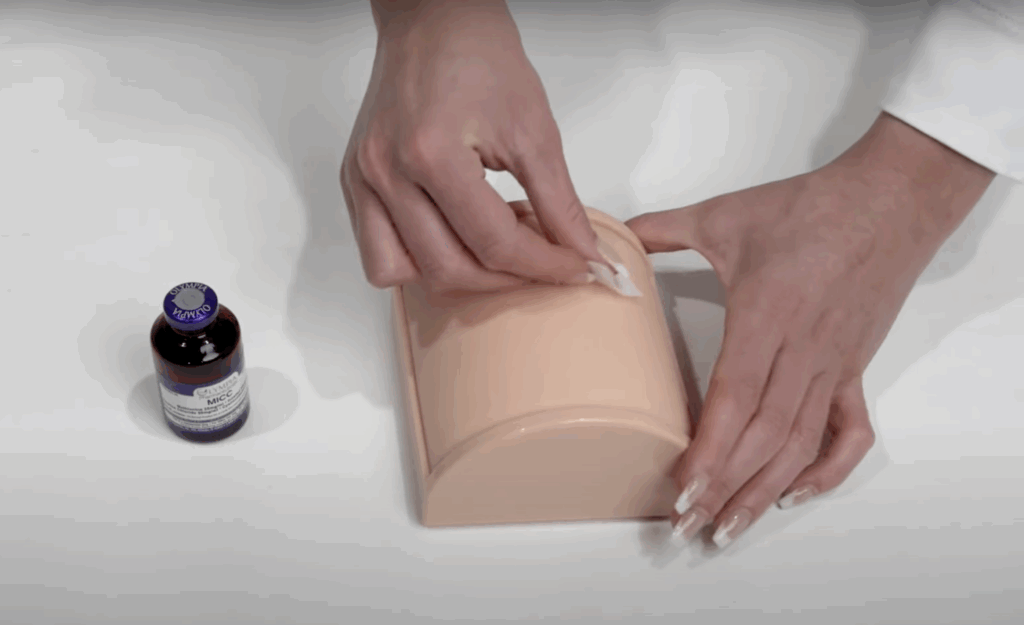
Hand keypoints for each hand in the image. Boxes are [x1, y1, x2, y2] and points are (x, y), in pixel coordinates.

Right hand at [342, 0, 602, 292]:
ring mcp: (362, 180)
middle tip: (542, 261)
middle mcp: (385, 172)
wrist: (434, 20)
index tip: (576, 268)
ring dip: (454, 276)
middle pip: (448, 268)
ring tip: (492, 248)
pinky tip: (454, 236)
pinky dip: (417, 260)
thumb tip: (584, 252)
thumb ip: (559, 203)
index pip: (493, 242)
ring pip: (400, 272)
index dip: (544, 265)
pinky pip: (378, 251)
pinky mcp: (354, 183)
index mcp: (430, 154)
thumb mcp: (534, 130)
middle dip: (506, 278)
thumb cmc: (479, 57)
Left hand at [627, 113, 994, 547]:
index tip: (681, 488)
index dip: (709, 450)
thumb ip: (662, 230)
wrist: (889, 199)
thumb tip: (612, 240)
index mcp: (766, 317)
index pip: (735, 399)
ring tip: (729, 527)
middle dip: (724, 487)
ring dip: (763, 491)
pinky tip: (795, 494)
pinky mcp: (855, 369)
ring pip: (799, 444)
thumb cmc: (809, 208)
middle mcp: (802, 353)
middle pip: (764, 437)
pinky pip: (849, 432)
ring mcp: (833, 366)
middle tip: (687, 524)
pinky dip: (827, 469)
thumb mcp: (724, 216)